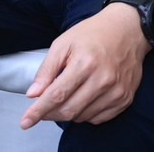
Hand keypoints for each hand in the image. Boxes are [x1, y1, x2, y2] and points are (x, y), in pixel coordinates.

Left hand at [21, 4, 149, 128]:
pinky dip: (84, 115)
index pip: (57, 95)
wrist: (127, 30)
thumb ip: (46, 70)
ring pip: (83, 117)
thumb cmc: (92, 34)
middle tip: (42, 109)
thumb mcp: (63, 43)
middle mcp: (103, 80)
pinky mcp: (125, 99)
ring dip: (67, 113)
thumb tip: (33, 94)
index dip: (38, 111)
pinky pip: (99, 118)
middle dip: (50, 114)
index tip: (25, 122)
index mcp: (85, 63)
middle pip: (69, 110)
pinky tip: (80, 101)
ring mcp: (117, 92)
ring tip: (63, 98)